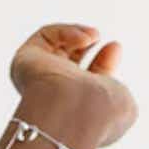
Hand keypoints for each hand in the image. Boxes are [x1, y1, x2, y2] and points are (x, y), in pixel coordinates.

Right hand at [9, 22, 137, 148]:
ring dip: (77, 35)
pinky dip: (66, 32)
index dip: (102, 63)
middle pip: (67, 63)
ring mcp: (38, 81)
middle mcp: (54, 99)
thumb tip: (112, 63)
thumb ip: (117, 87)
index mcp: (77, 113)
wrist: (76, 113)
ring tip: (93, 36)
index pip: (85, 84)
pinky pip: (45, 37)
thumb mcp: (123, 104)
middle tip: (98, 37)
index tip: (114, 47)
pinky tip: (83, 40)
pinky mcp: (25, 62)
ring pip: (55, 48)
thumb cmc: (101, 115)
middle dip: (86, 45)